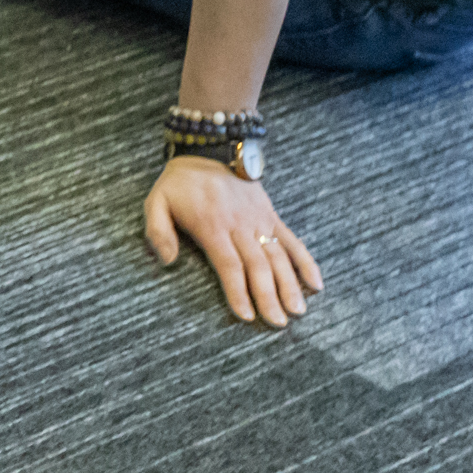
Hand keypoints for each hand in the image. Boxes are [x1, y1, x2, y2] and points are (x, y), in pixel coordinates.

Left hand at [143, 155, 322, 327]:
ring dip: (290, 285)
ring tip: (298, 311)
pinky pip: (292, 240)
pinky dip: (306, 261)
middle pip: (258, 265)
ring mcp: (259, 219)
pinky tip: (316, 283)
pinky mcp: (271, 215)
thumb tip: (166, 262)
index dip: (238, 290)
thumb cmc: (180, 182)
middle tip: (278, 323)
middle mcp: (240, 224)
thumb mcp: (156, 201)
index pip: (229, 264)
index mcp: (212, 225)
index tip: (246, 315)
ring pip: (278, 256)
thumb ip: (157, 231)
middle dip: (268, 296)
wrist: (210, 148)